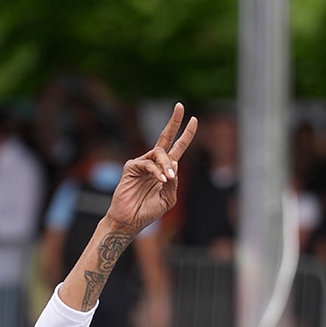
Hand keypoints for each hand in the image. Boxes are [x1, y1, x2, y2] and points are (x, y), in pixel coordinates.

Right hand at [104, 103, 197, 234]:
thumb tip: (175, 165)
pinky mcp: (131, 167)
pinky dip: (156, 171)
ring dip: (166, 165)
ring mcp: (142, 163)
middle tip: (180, 106)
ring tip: (168, 179)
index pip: (178, 148)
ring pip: (159, 153)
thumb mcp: (169, 198)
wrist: (131, 221)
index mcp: (166, 170)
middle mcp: (155, 163)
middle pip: (165, 137)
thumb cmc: (148, 211)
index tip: (194, 119)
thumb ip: (174, 183)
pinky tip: (161, 180)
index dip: (186, 135)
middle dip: (174, 122)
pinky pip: (147, 163)